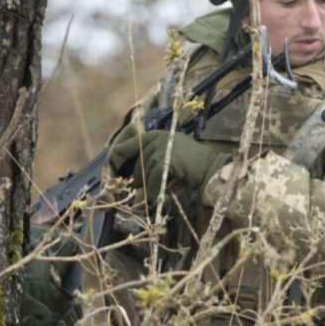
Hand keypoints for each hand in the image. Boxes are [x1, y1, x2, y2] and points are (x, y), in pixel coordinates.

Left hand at [109, 126, 226, 201]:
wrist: (212, 168)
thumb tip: (131, 179)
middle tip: (146, 190)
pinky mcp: (166, 160)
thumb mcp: (169, 155)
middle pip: (136, 165)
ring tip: (164, 187)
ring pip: (143, 175)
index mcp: (155, 135)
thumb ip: (151, 160)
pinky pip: (151, 181)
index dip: (115, 162)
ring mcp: (161, 148)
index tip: (113, 176)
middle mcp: (156, 138)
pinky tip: (166, 191)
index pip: (123, 146)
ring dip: (150, 187)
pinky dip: (155, 191)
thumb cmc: (192, 165)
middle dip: (139, 180)